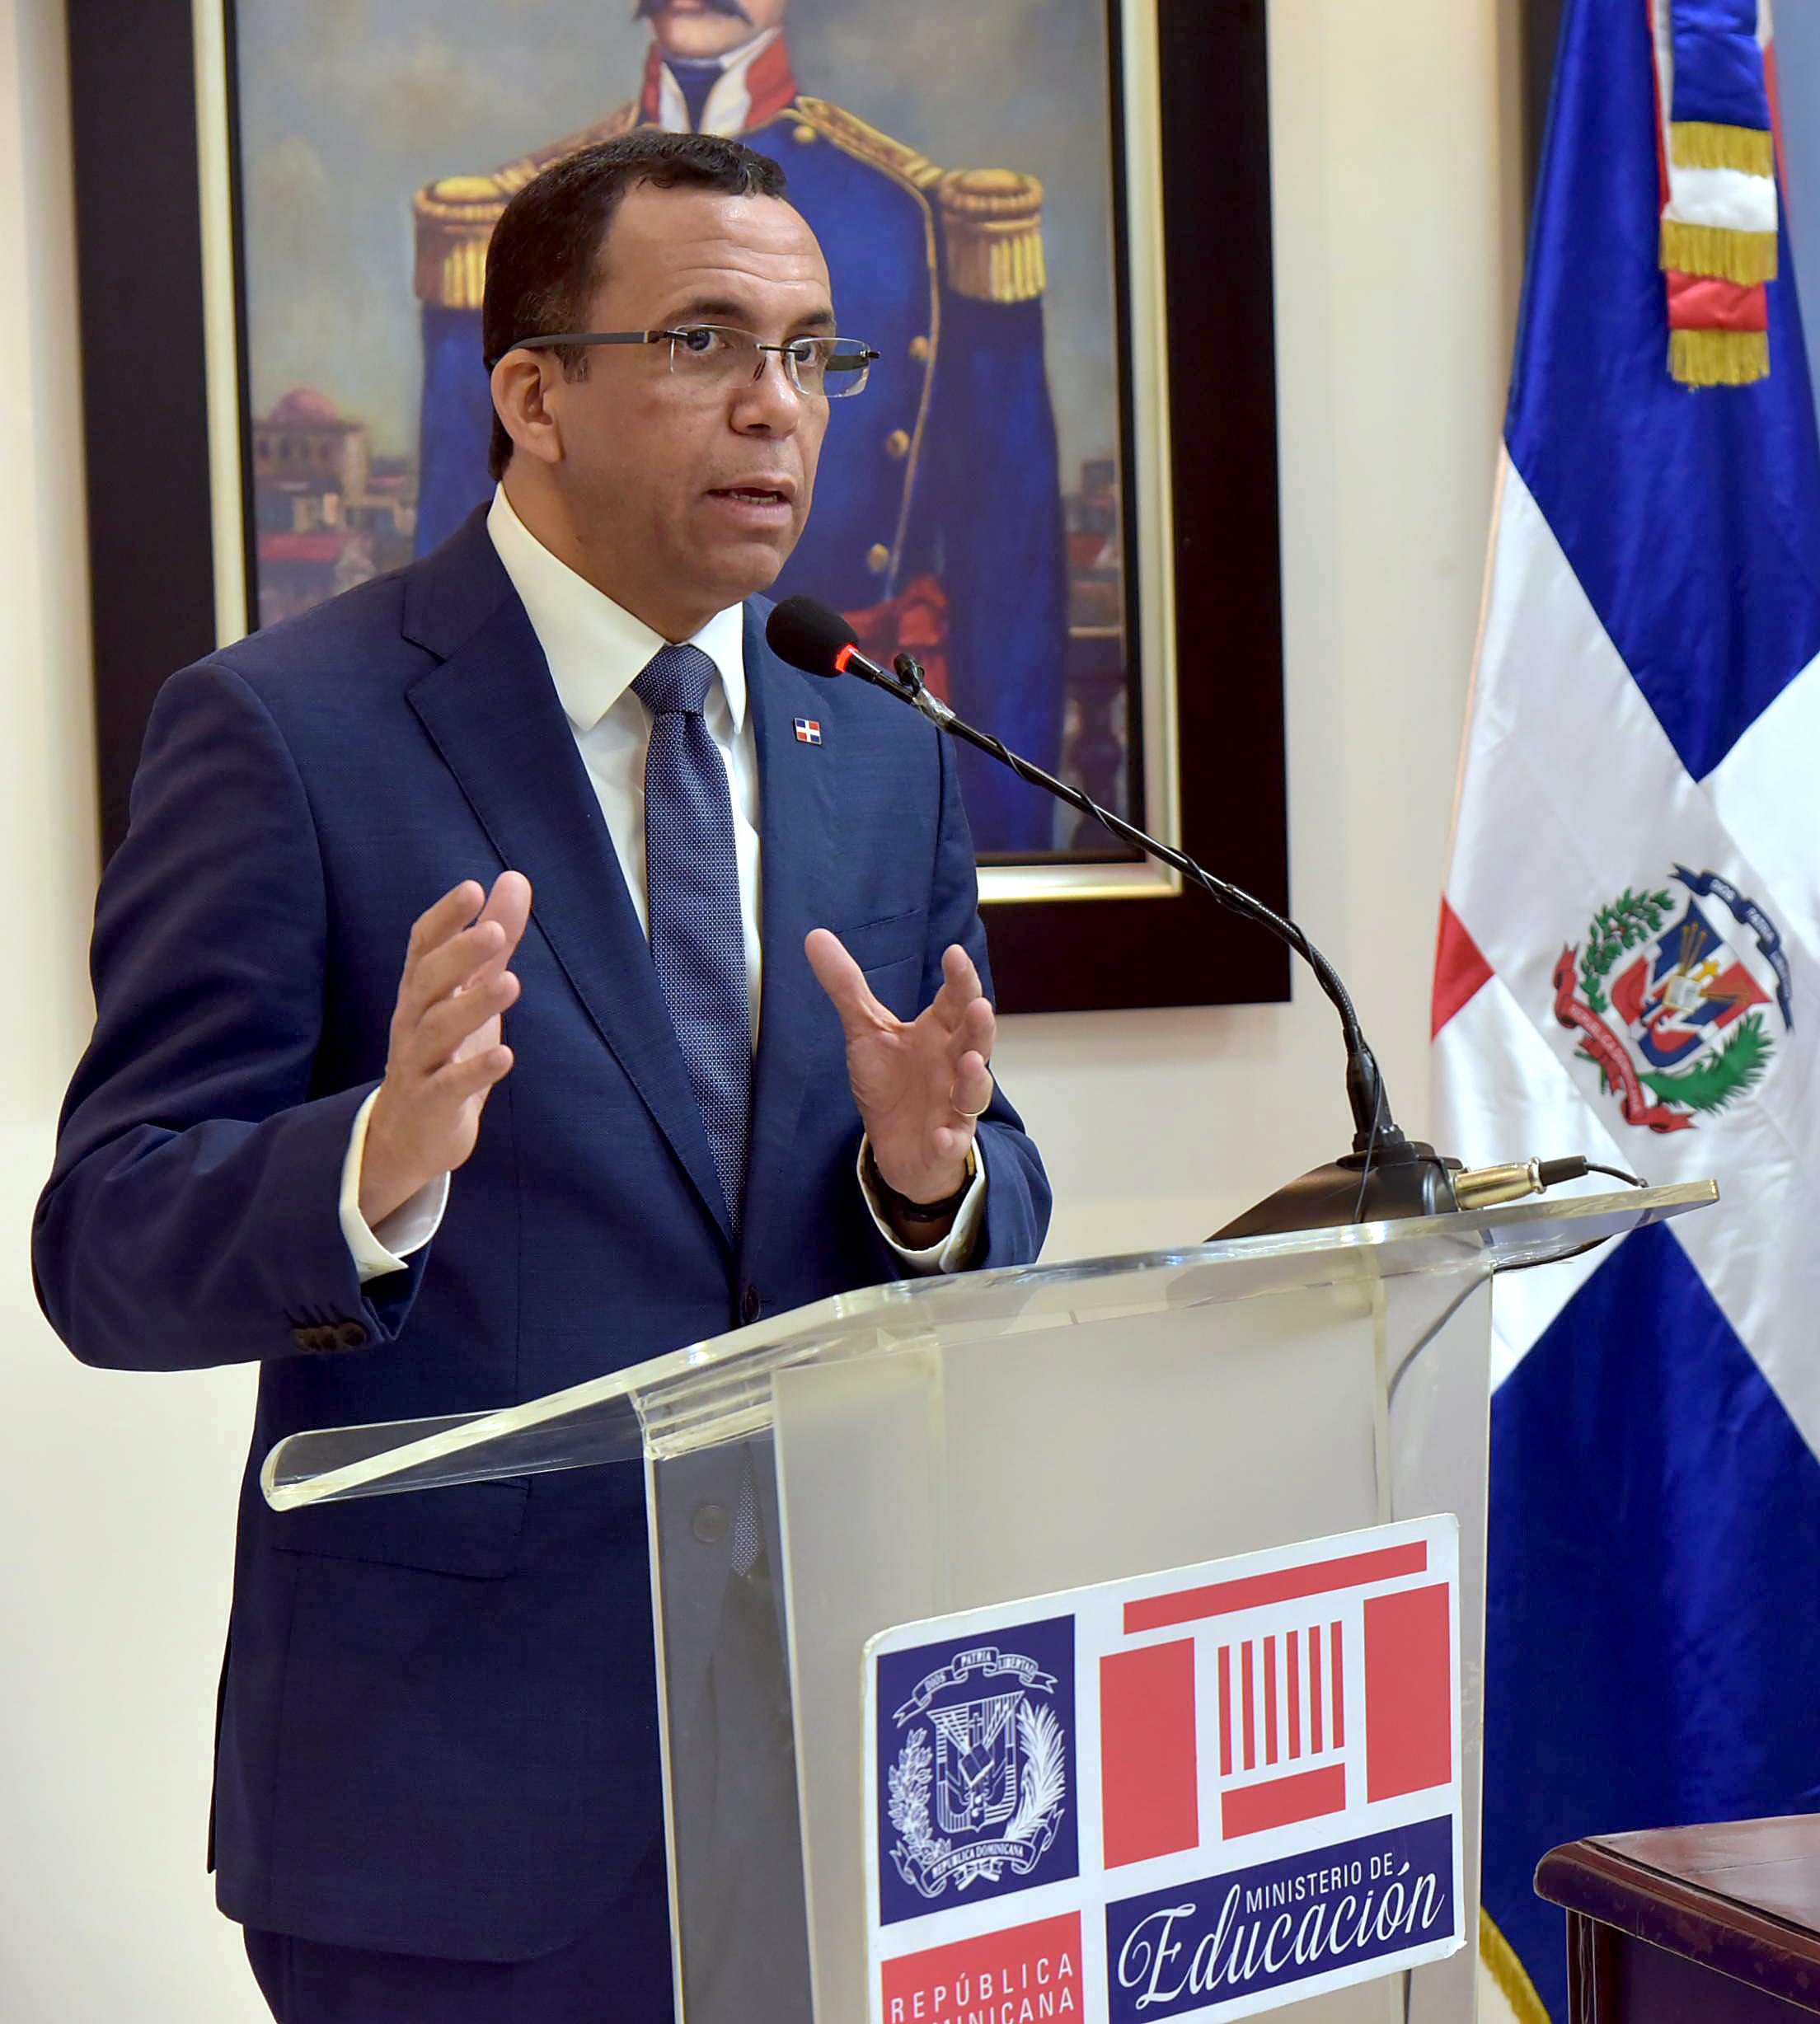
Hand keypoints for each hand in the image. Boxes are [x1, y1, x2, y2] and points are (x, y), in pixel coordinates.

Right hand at [360, 874, 531, 1228]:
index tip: (472, 889)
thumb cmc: (444, 1052)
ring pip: (438, 1031)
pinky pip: (449, 1086)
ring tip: (511, 983)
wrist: (410, 1133)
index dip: (445, 917)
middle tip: (495, 931)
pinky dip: (475, 1071)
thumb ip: (492, 942)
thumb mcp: (468, 992)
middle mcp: (413, 1020)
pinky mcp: (431, 1104)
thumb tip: (515, 879)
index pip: (424, 945)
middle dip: (459, 954)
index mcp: (422, 990)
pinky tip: (506, 1056)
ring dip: (474, 1006)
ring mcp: (418, 1063)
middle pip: (429, 981)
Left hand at [805, 928, 994, 1225]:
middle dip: (979, 1024)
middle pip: (975, 1040)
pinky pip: (952, 1141)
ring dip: (973, 1076)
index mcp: (939, 1033)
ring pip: (973, 1089)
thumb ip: (847, 986)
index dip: (959, 978)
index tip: (953, 953)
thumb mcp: (866, 1031)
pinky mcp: (947, 1141)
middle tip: (978, 1005)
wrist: (899, 1147)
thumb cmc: (892, 1084)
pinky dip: (950, 1139)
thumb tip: (814, 935)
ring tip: (968, 1061)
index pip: (956, 1000)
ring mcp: (954, 1105)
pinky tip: (943, 1135)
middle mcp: (953, 1064)